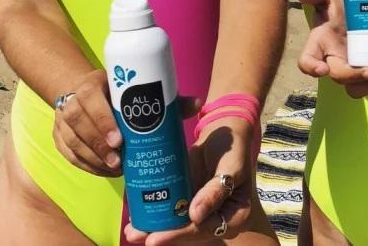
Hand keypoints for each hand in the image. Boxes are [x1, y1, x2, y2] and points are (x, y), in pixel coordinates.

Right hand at [53, 69, 199, 177]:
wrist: (87, 90)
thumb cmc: (121, 91)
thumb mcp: (138, 88)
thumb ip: (166, 97)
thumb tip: (198, 104)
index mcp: (92, 83)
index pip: (90, 97)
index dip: (102, 119)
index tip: (119, 139)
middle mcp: (72, 99)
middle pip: (78, 122)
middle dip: (98, 145)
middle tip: (120, 161)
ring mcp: (61, 119)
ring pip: (72, 141)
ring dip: (93, 159)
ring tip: (116, 169)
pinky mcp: (58, 136)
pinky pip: (68, 154)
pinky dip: (86, 165)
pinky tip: (104, 170)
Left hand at [125, 117, 254, 243]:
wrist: (225, 132)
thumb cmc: (233, 148)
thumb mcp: (230, 166)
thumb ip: (215, 191)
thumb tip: (195, 216)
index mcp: (234, 216)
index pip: (205, 228)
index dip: (181, 233)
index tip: (157, 237)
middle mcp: (217, 218)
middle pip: (188, 231)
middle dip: (162, 234)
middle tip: (135, 235)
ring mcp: (201, 209)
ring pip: (178, 224)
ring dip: (155, 227)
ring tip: (132, 231)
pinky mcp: (189, 199)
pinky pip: (173, 209)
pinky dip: (157, 213)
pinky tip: (138, 216)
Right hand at [294, 0, 367, 98]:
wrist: (358, 1)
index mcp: (321, 41)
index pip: (307, 60)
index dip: (311, 68)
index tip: (323, 69)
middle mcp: (334, 57)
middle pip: (339, 77)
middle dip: (355, 76)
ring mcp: (351, 65)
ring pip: (356, 88)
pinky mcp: (367, 69)